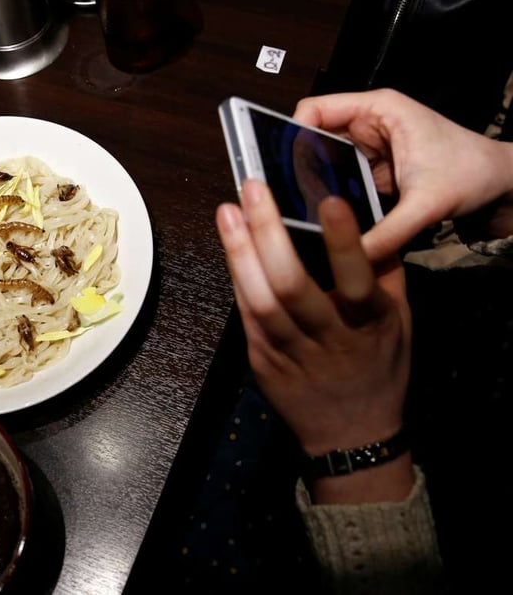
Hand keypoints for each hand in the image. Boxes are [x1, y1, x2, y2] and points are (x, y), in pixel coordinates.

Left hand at [216, 179, 410, 455]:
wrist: (349, 436)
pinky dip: (236, 278)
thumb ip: (387, 273)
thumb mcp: (399, 323)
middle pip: (292, 285)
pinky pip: (246, 315)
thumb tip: (377, 221)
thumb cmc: (378, 369)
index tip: (329, 200)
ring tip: (226, 212)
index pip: (357, 279)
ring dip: (239, 253)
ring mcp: (289, 352)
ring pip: (259, 300)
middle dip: (268, 233)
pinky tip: (228, 246)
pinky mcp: (261, 361)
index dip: (344, 241)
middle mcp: (328, 338)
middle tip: (251, 189)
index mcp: (369, 324)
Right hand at [293, 88, 512, 260]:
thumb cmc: (474, 173)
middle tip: (282, 198)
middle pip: (311, 139)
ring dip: (313, 188)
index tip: (278, 168)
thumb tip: (351, 260)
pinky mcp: (371, 173)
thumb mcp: (427, 204)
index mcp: (377, 110)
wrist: (503, 187)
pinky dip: (330, 201)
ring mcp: (368, 150)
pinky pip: (337, 184)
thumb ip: (387, 233)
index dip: (290, 135)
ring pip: (321, 164)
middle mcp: (367, 126)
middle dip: (296, 167)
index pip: (313, 109)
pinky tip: (324, 221)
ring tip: (300, 213)